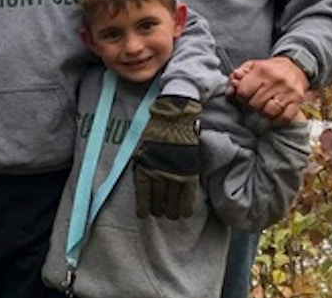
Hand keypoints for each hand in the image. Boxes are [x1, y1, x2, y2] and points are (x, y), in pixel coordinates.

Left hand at [133, 95, 202, 219]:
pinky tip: (185, 213)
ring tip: (171, 215)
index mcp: (144, 164)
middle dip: (158, 208)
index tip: (143, 215)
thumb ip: (143, 163)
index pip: (142, 191)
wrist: (174, 117)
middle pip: (157, 198)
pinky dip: (187, 205)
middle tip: (160, 213)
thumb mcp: (142, 146)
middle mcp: (159, 171)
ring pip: (172, 199)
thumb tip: (143, 179)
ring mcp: (175, 172)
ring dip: (171, 210)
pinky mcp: (189, 170)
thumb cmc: (155, 129)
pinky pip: (188, 193)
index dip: (143, 205)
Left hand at [228, 56, 307, 121]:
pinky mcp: (298, 101)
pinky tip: (274, 114)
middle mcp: (276, 80)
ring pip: (268, 112)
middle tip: (254, 102)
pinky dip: (277, 120)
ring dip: (263, 113)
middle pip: (255, 104)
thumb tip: (230, 90)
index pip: (243, 92)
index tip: (244, 96)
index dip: (240, 97)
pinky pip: (285, 118)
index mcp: (262, 70)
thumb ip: (238, 76)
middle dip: (251, 105)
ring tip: (264, 107)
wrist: (296, 67)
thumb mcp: (252, 66)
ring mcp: (288, 91)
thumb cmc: (270, 69)